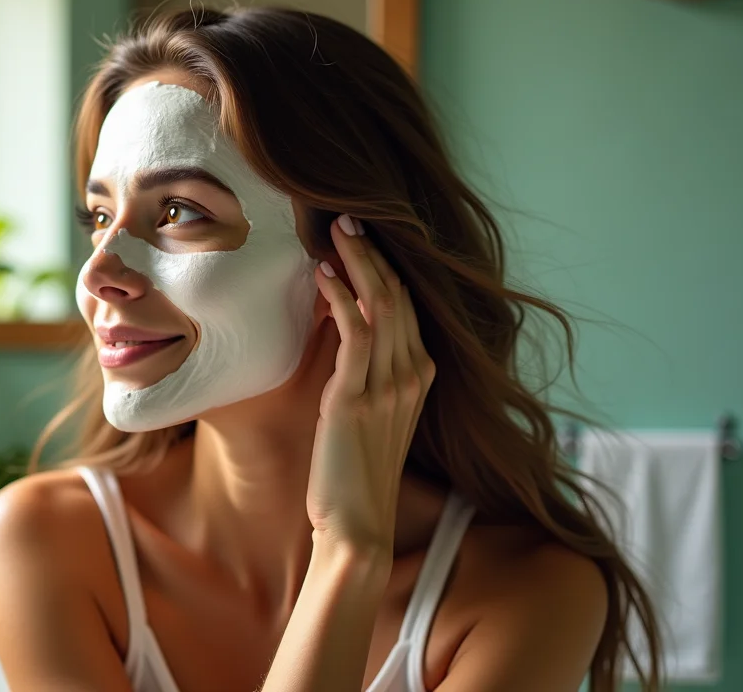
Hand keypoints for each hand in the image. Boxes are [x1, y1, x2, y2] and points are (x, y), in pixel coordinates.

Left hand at [307, 215, 434, 554]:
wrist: (356, 526)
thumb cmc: (355, 473)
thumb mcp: (371, 415)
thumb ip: (368, 373)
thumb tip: (344, 329)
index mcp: (420, 377)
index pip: (409, 307)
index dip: (388, 269)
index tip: (364, 237)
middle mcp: (412, 376)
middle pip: (400, 297)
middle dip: (375, 254)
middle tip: (348, 217)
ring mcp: (388, 386)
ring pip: (381, 306)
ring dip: (358, 263)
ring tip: (336, 229)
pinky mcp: (356, 398)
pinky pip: (354, 333)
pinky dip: (340, 298)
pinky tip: (322, 274)